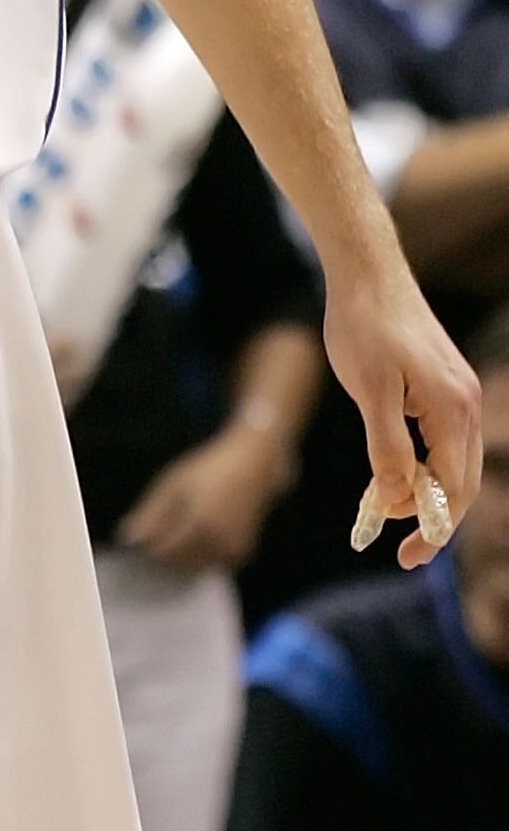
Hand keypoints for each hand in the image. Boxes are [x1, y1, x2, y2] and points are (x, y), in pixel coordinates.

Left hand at [117, 421, 276, 572]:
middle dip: (162, 558)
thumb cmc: (207, 470)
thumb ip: (149, 515)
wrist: (252, 466)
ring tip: (178, 534)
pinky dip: (199, 558)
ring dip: (180, 560)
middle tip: (157, 538)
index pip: (162, 553)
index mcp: (198, 523)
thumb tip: (128, 541)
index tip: (138, 542)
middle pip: (178, 567)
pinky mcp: (242, 555)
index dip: (146, 551)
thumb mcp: (171, 485)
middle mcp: (218, 543)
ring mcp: (233, 552)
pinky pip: (211, 566)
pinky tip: (198, 537)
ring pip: (194, 570)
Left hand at [323, 250, 479, 563]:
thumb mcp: (369, 391)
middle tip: (405, 556)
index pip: (453, 488)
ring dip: (428, 495)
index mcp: (453, 409)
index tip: (406, 556)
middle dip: (436, 522)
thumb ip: (387, 447)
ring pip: (456, 464)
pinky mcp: (444, 386)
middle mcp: (467, 404)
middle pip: (463, 482)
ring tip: (391, 518)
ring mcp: (459, 394)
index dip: (431, 527)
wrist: (367, 274)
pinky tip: (397, 477)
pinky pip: (444, 441)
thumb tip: (399, 497)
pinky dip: (425, 467)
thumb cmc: (363, 327)